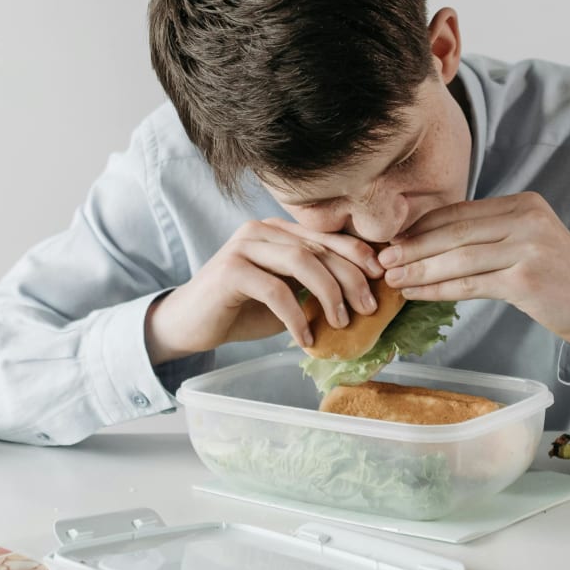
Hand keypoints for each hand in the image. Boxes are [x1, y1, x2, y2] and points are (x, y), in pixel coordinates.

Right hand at [146, 218, 383, 363]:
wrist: (189, 324)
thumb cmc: (241, 310)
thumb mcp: (286, 295)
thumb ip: (313, 287)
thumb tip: (362, 298)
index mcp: (277, 230)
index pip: (325, 235)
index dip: (358, 253)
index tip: (381, 277)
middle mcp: (260, 230)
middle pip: (318, 247)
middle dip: (350, 277)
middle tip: (368, 308)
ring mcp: (243, 247)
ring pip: (301, 261)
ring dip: (329, 293)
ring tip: (341, 322)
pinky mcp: (230, 270)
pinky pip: (275, 290)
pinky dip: (297, 316)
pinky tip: (305, 338)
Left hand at [376, 192, 569, 348]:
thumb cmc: (557, 278)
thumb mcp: (525, 243)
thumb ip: (488, 236)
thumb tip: (429, 243)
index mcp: (522, 204)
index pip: (459, 211)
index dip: (421, 226)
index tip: (392, 240)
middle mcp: (526, 219)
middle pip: (454, 231)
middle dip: (413, 246)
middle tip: (382, 259)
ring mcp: (528, 247)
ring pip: (458, 258)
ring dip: (419, 269)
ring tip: (392, 279)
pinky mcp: (527, 279)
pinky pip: (470, 284)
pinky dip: (438, 289)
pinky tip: (416, 294)